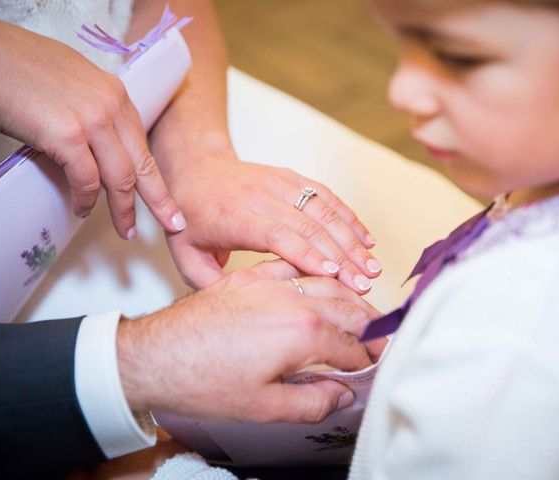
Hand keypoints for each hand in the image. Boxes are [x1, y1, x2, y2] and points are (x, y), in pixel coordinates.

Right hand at [0, 16, 184, 238]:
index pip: (143, 146)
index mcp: (117, 95)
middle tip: (173, 224)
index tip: (169, 202)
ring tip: (125, 230)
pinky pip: (87, 180)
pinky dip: (85, 200)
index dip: (156, 178)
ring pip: (120, 178)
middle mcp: (111, 107)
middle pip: (143, 165)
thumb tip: (102, 145)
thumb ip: (96, 113)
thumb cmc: (22, 70)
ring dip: (123, 209)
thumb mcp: (76, 86)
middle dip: (160, 201)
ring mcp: (92, 121)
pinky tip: (82, 209)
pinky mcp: (67, 135)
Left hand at [117, 260, 384, 422]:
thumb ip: (312, 403)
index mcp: (301, 332)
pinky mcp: (253, 274)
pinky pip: (297, 260)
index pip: (350, 345)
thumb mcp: (262, 407)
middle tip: (382, 338)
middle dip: (370, 324)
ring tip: (369, 298)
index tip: (376, 365)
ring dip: (353, 287)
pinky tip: (327, 267)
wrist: (155, 354)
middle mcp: (293, 298)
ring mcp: (272, 280)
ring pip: (328, 277)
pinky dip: (319, 262)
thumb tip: (342, 395)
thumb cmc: (202, 380)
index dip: (368, 358)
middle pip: (348, 307)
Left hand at [161, 151, 381, 293]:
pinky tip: (366, 238)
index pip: (277, 236)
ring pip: (323, 210)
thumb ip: (211, 285)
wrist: (195, 168)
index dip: (308, 255)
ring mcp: (279, 183)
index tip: (334, 276)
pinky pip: (326, 196)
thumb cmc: (191, 217)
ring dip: (352, 239)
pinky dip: (349, 217)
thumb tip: (245, 308)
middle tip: (364, 282)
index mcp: (234, 217)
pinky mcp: (291, 177)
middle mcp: (260, 196)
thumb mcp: (185, 256)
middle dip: (341, 256)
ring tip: (372, 265)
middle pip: (308, 225)